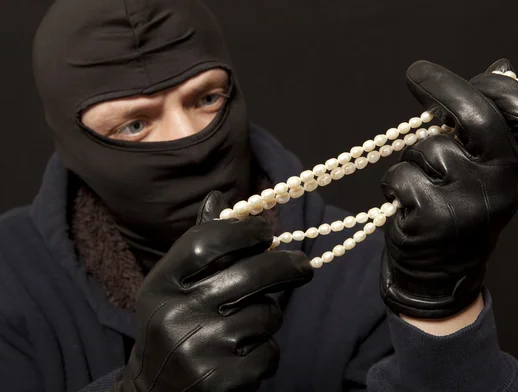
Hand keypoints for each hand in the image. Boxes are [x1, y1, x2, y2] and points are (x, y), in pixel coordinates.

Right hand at [112, 191, 313, 391]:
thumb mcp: (172, 286)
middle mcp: (175, 316)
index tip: (266, 231)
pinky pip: (270, 352)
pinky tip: (244, 358)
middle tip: (303, 266)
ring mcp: (198, 352)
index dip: (244, 231)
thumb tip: (220, 197)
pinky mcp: (221, 383)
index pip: (206, 242)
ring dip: (268, 317)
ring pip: (266, 314)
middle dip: (286, 265)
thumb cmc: (171, 327)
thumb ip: (198, 246)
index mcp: (160, 286)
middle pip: (251, 274)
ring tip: (248, 326)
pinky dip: (267, 352)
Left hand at [380, 59, 517, 318]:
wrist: (442, 272)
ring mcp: (471, 202)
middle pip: (476, 115)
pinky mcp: (434, 217)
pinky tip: (407, 203)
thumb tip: (502, 67)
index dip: (500, 88)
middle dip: (442, 86)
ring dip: (413, 157)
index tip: (472, 79)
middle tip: (416, 73)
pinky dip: (394, 183)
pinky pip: (401, 175)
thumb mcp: (488, 167)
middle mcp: (506, 184)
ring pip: (428, 146)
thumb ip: (494, 120)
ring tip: (423, 182)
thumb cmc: (461, 205)